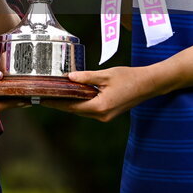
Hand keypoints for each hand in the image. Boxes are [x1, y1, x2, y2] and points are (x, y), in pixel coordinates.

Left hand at [41, 65, 156, 121]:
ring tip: (56, 95)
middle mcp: (102, 115)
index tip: (43, 100)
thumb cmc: (129, 78)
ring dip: (71, 103)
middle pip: (76, 110)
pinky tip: (74, 95)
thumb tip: (69, 78)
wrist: (149, 84)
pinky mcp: (109, 113)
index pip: (72, 106)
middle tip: (45, 96)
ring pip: (83, 111)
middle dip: (61, 103)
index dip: (57, 103)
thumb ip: (86, 77)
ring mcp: (106, 116)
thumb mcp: (106, 75)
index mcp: (100, 107)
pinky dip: (81, 103)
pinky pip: (90, 109)